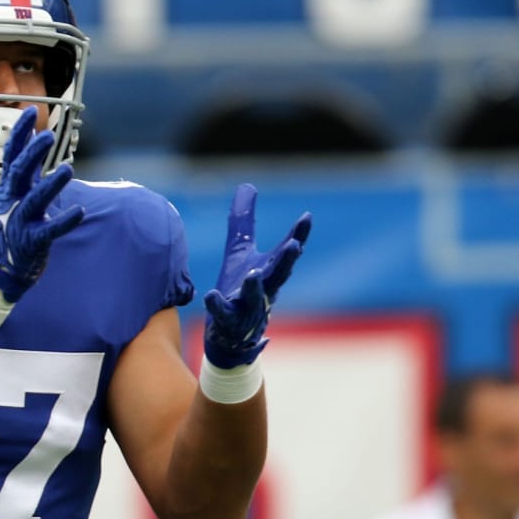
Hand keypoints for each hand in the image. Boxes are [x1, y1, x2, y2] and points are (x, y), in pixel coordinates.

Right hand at [0, 107, 83, 302]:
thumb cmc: (11, 229)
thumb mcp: (14, 196)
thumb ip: (25, 171)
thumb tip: (32, 138)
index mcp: (9, 189)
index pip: (11, 155)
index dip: (20, 133)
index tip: (30, 110)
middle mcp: (12, 203)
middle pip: (19, 173)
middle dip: (32, 154)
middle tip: (47, 136)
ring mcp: (21, 223)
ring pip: (35, 200)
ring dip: (51, 185)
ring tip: (67, 169)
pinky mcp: (33, 242)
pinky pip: (50, 230)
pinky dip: (65, 221)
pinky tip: (80, 213)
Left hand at [203, 183, 310, 367]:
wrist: (231, 332)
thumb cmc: (240, 287)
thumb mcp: (240, 251)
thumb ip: (243, 221)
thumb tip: (247, 186)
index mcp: (269, 270)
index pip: (287, 250)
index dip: (298, 234)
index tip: (307, 217)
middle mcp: (264, 288)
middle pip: (279, 274)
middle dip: (287, 260)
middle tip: (295, 246)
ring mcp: (248, 306)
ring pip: (255, 297)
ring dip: (255, 286)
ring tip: (254, 275)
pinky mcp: (229, 321)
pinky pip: (223, 314)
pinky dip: (218, 305)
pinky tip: (211, 296)